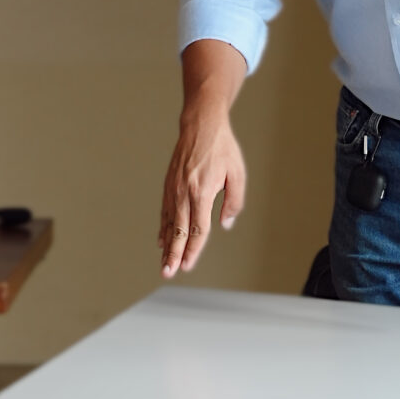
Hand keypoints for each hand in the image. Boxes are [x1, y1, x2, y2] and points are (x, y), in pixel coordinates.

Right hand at [160, 99, 246, 276]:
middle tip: (168, 272)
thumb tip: (225, 224)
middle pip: (178, 230)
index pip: (197, 228)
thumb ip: (233, 202)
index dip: (193, 249)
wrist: (201, 125)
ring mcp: (173, 189)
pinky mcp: (169, 185)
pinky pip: (165, 211)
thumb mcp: (237, 174)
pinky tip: (162, 240)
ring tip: (164, 264)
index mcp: (201, 191)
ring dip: (166, 245)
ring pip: (168, 223)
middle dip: (174, 254)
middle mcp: (184, 192)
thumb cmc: (222, 149)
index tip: (188, 265)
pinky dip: (163, 228)